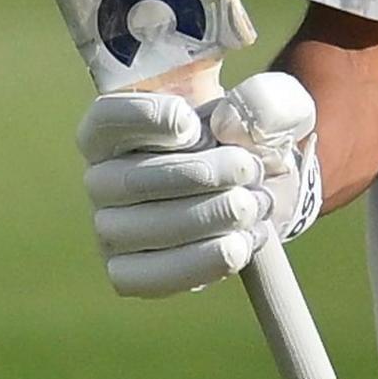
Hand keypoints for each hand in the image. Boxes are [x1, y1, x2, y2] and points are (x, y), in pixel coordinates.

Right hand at [76, 72, 322, 297]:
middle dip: (203, 175)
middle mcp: (102, 177)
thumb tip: (228, 125)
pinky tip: (238, 242)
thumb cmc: (251, 138)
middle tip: (249, 168)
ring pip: (143, 229)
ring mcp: (110, 228)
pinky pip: (146, 277)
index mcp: (116, 125)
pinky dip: (201, 262)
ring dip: (211, 218)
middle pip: (133, 179)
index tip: (195, 123)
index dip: (150, 118)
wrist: (258, 189)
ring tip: (252, 205)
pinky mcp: (129, 271)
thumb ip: (264, 102)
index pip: (108, 118)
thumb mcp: (275, 105)